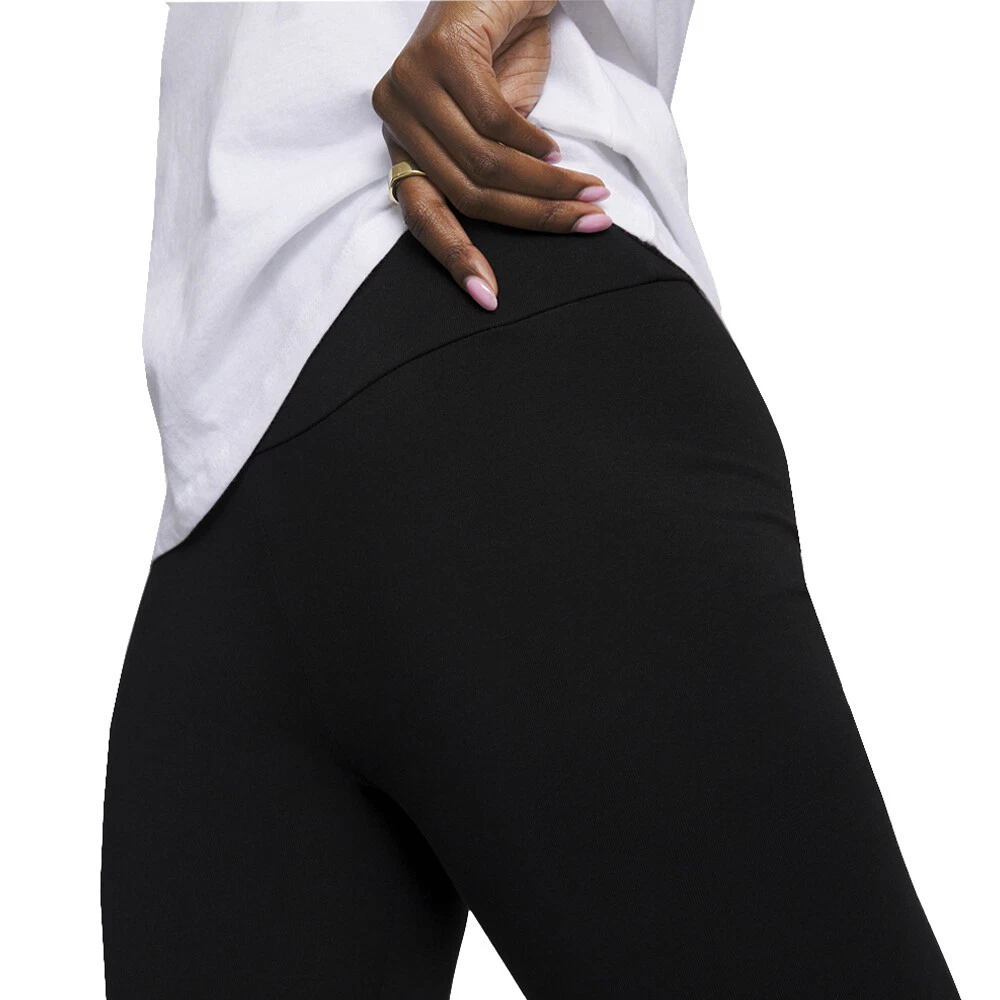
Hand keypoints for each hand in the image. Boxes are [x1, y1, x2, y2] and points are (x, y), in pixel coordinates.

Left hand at [372, 1, 611, 309]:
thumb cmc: (502, 55)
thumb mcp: (496, 128)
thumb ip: (492, 175)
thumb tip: (523, 224)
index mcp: (403, 140)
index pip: (422, 215)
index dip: (456, 257)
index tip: (489, 298)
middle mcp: (395, 112)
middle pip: (466, 193)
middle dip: (532, 219)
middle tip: (587, 225)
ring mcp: (412, 80)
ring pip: (483, 164)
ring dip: (546, 188)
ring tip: (590, 195)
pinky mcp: (441, 51)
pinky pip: (496, 122)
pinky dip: (536, 146)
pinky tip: (560, 155)